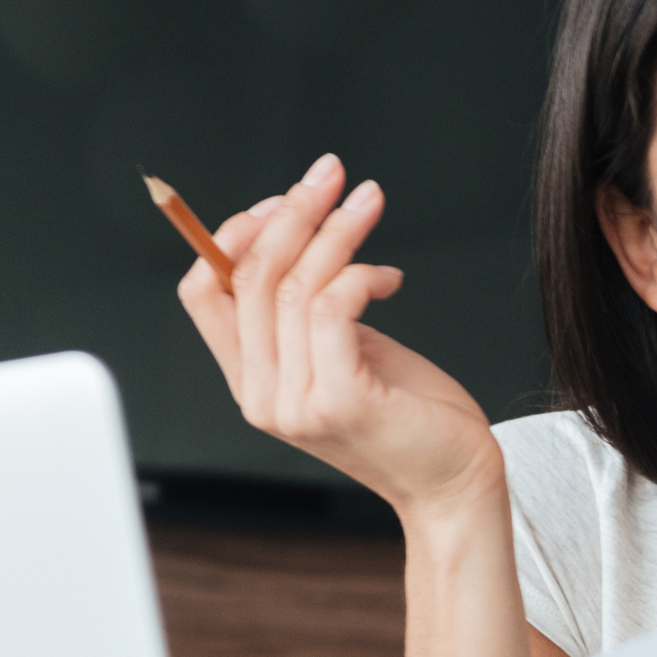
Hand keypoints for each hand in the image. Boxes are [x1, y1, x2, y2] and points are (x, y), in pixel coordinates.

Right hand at [176, 152, 500, 520]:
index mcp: (251, 381)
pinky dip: (361, 274)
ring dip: (336, 229)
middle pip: (248, 277)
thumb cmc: (409, 414)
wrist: (454, 483)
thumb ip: (309, 313)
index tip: (282, 200)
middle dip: (292, 211)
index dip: (231, 236)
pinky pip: (332, 307)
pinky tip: (390, 277)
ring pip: (294, 285)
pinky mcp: (340, 400)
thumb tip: (300, 234)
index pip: (202, 293)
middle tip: (331, 174)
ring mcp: (295, 403)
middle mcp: (261, 395)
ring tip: (369, 201)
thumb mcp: (345, 352)